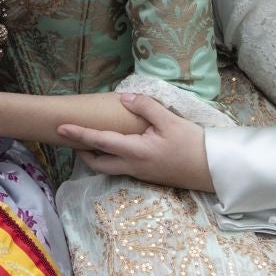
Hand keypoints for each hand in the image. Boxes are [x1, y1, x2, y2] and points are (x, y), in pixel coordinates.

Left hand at [57, 93, 215, 191]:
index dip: (78, 134)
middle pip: (98, 165)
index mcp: (136, 152)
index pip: (100, 141)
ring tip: (90, 142)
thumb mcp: (171, 121)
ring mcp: (142, 175)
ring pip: (110, 169)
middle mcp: (134, 167)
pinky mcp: (150, 176)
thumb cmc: (194, 144)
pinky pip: (123, 169)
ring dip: (97, 157)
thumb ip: (146, 107)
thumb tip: (124, 98)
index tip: (60, 128)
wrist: (215, 170)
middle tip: (72, 138)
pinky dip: (112, 159)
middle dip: (82, 152)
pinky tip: (115, 148)